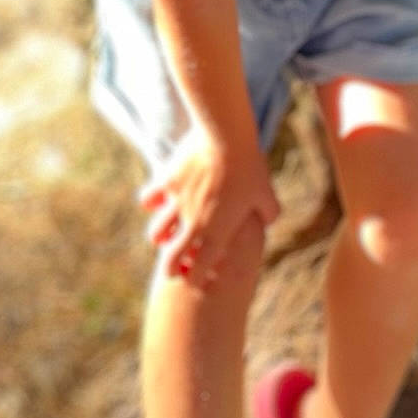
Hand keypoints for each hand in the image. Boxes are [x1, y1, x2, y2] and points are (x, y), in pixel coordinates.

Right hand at [137, 129, 279, 288]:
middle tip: (172, 269)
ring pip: (156, 233)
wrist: (225, 138)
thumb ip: (269, 214)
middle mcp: (193, 224)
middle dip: (170, 268)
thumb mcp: (267, 194)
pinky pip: (148, 200)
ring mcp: (176, 204)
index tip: (195, 279)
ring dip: (159, 238)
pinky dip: (150, 204)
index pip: (199, 270)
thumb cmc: (250, 168)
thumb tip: (268, 221)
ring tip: (162, 237)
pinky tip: (156, 202)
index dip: (195, 279)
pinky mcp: (165, 183)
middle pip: (171, 259)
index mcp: (218, 233)